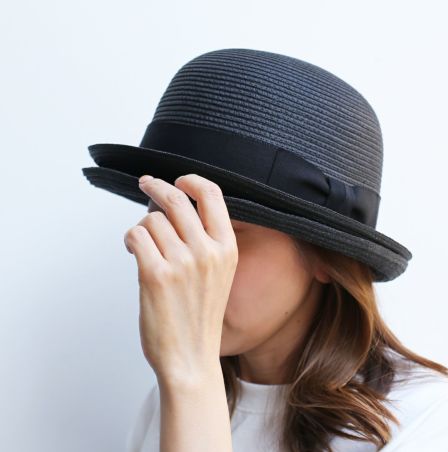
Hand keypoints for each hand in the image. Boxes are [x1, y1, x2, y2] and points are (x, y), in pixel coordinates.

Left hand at [123, 174, 238, 384]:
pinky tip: (133, 250)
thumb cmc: (201, 316)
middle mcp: (207, 251)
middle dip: (156, 186)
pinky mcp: (155, 275)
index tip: (179, 179)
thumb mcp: (220, 273)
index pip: (213, 195)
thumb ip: (205, 240)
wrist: (191, 357)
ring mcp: (182, 263)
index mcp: (227, 248)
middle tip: (146, 183)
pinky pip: (136, 235)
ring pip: (151, 219)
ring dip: (143, 227)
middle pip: (176, 200)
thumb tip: (172, 207)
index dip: (192, 180)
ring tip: (143, 243)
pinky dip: (130, 238)